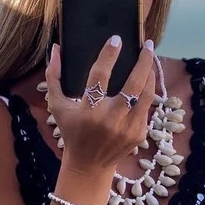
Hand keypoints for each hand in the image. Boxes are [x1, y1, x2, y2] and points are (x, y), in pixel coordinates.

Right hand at [45, 38, 157, 176]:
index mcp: (88, 111)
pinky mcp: (138, 134)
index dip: (108, 55)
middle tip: (148, 45)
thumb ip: (53, 77)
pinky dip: (146, 93)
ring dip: (150, 74)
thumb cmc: (72, 131)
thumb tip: (57, 48)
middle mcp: (109, 119)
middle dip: (144, 61)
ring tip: (150, 60)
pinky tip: (145, 83)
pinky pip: (146, 108)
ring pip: (146, 94)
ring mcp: (127, 128)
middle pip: (133, 84)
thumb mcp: (57, 107)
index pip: (100, 76)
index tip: (116, 40)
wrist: (89, 164)